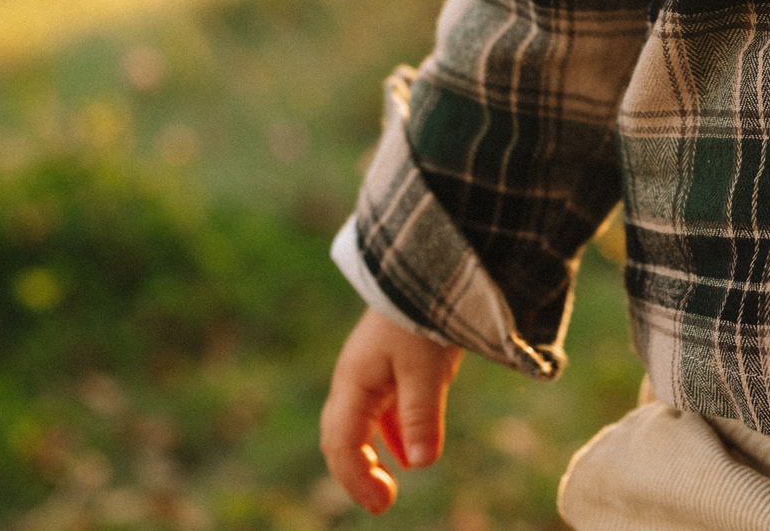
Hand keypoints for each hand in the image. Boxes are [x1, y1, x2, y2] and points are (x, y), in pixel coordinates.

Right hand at [320, 308, 465, 512]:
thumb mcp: (426, 367)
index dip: (357, 479)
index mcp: (354, 382)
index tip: (382, 504)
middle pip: (341, 437)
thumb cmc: (423, 314)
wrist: (428, 265)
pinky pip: (379, 410)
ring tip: (388, 486)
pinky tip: (407, 451)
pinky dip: (388, 435)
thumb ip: (421, 414)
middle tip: (381, 502)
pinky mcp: (388, 363)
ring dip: (370, 456)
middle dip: (355, 473)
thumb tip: (420, 464)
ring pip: (359, 424)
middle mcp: (354, 379)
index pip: (343, 443)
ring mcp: (368, 371)